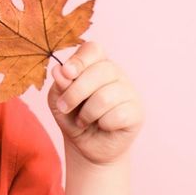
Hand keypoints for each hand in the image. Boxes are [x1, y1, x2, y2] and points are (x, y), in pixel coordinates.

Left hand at [46, 41, 143, 166]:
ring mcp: (129, 91)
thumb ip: (60, 85)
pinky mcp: (137, 112)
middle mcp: (115, 73)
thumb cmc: (72, 117)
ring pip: (106, 96)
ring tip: (83, 120)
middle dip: (75, 92)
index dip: (80, 59)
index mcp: (95, 64)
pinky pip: (117, 115)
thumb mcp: (58, 100)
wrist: (86, 145)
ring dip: (87, 113)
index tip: (67, 72)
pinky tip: (102, 126)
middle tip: (64, 107)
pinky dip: (103, 124)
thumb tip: (59, 71)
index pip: (93, 49)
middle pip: (100, 71)